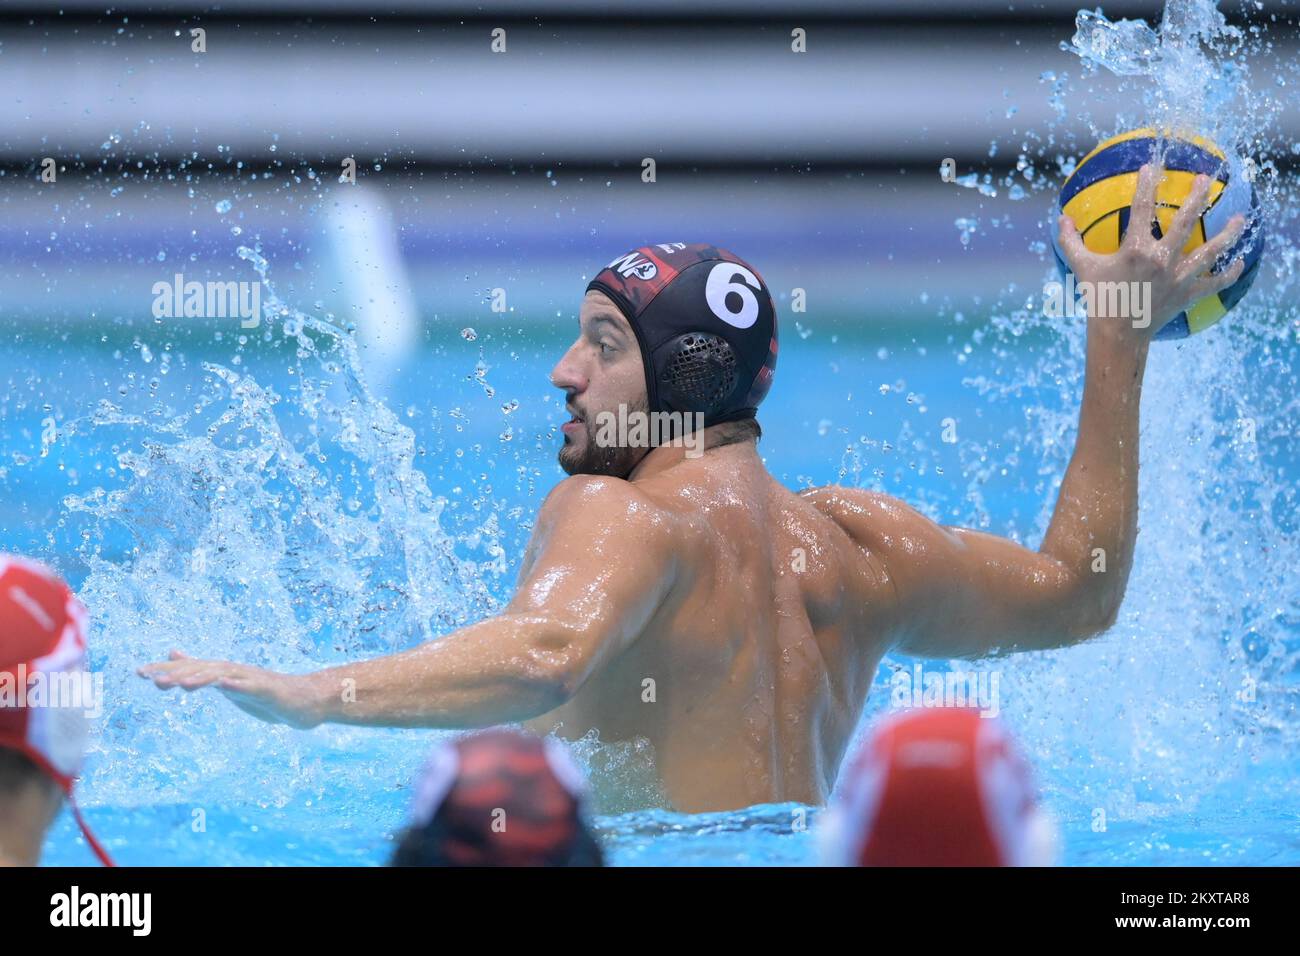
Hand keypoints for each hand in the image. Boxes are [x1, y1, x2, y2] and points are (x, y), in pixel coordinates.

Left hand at [138, 651, 323, 728]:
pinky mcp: (268, 689)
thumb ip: (205, 673)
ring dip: (202, 678)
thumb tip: (179, 658)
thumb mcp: (230, 685)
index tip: (138, 672)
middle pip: (202, 669)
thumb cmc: (266, 695)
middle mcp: (234, 671)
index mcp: (223, 674)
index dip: (165, 670)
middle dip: (177, 674)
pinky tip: (224, 684)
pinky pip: (251, 686)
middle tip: (152, 679)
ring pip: (223, 675)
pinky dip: (237, 684)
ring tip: (182, 684)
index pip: (190, 669)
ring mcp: (251, 679)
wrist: (304, 701)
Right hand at [1057, 161, 1247, 337]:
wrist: (1117, 336)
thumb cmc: (1099, 299)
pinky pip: (1214, 283)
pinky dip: (1228, 274)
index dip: (1147, 184)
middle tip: (1207, 179)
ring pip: (1210, 251)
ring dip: (1229, 233)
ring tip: (1241, 218)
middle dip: (1198, 197)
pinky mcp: (1187, 295)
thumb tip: (1062, 217)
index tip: (1152, 166)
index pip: (1142, 208)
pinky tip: (1240, 263)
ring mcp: (1178, 277)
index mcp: (1135, 250)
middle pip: (1185, 221)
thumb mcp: (1082, 268)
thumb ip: (1071, 241)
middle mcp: (1161, 260)